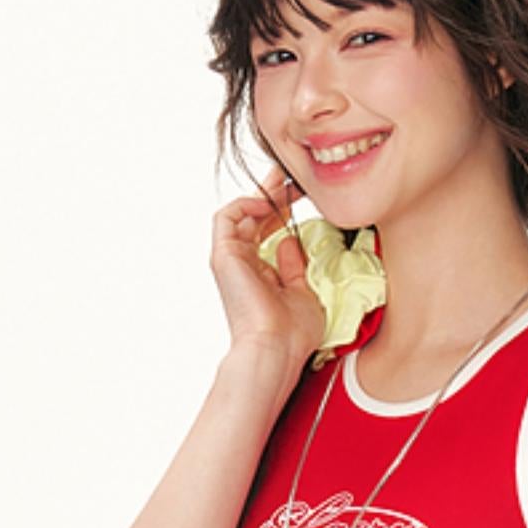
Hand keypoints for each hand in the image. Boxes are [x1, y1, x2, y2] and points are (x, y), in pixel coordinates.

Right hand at [209, 163, 325, 364]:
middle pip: (252, 218)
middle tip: (293, 178)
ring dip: (262, 195)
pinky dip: (246, 204)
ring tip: (284, 184)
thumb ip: (295, 266)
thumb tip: (290, 240)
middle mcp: (241, 265)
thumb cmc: (292, 333)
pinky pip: (227, 217)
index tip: (302, 194)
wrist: (276, 349)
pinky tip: (268, 202)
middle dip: (273, 195)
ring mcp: (230, 260)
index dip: (282, 210)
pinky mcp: (223, 256)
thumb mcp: (303, 292)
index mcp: (259, 273)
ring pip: (239, 213)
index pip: (266, 231)